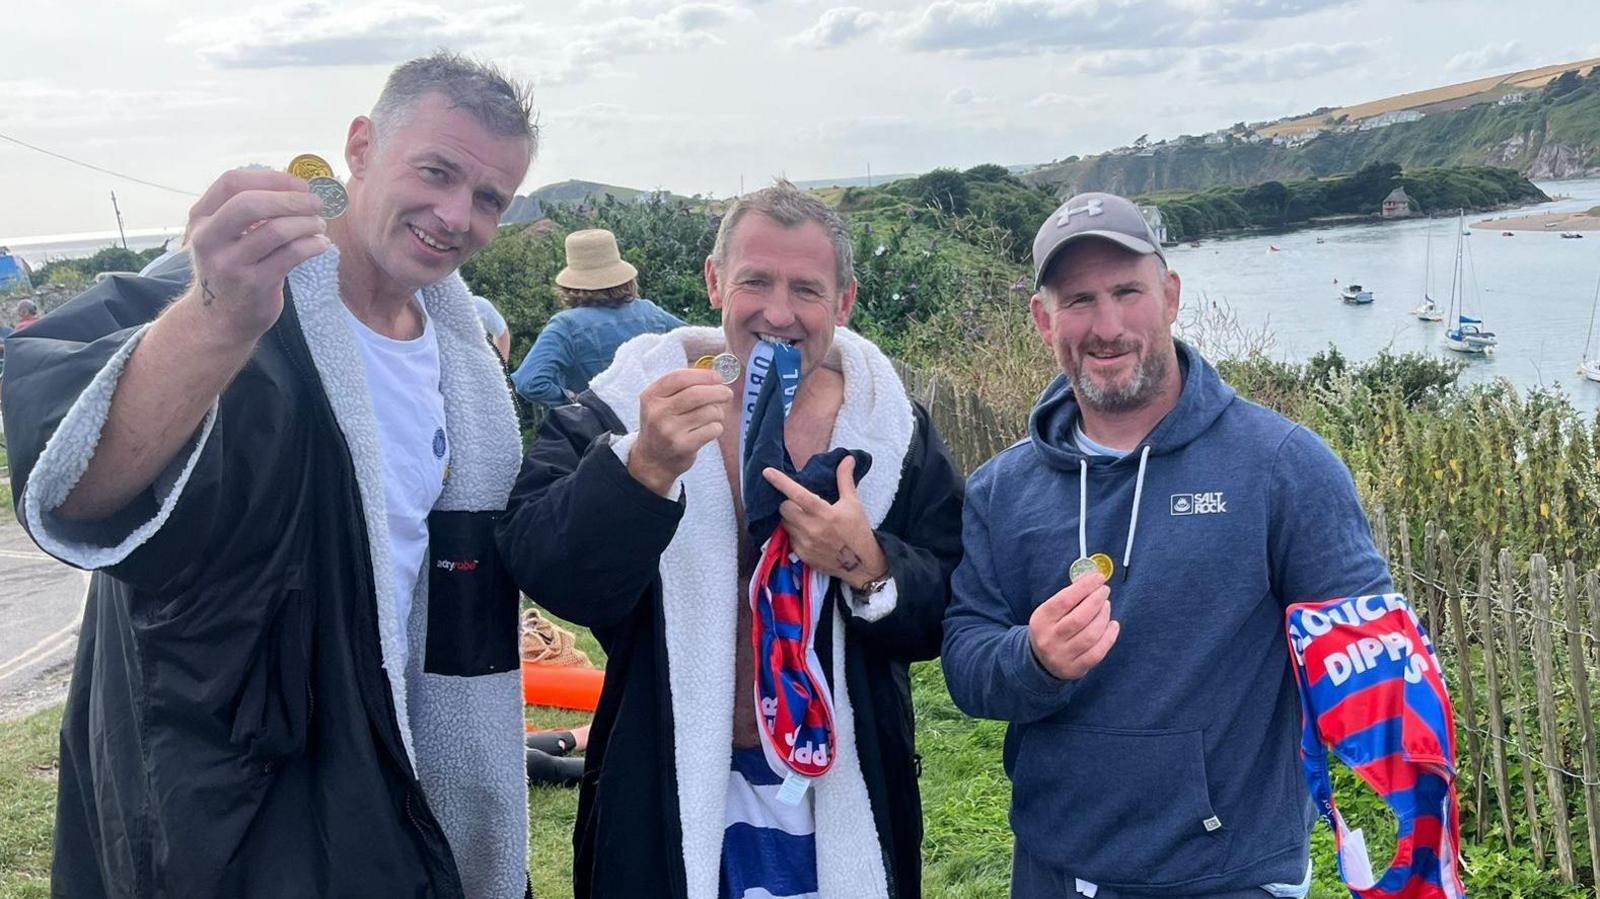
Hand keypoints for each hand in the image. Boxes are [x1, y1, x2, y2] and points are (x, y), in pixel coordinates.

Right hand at [183, 169, 329, 343]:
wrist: (220, 319)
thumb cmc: (233, 267)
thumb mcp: (226, 235)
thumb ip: (252, 210)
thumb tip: (300, 186)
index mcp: (201, 218)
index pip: (232, 182)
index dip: (272, 178)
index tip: (301, 184)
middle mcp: (210, 239)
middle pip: (251, 203)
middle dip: (291, 199)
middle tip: (318, 203)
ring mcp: (230, 264)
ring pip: (276, 230)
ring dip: (307, 223)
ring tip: (320, 225)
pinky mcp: (254, 284)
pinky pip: (291, 255)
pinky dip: (313, 244)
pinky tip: (321, 244)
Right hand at [628, 368, 731, 495]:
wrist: (652, 460)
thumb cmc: (662, 425)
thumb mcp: (660, 402)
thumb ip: (682, 387)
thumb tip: (714, 375)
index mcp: (651, 396)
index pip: (679, 378)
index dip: (703, 375)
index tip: (717, 377)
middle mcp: (658, 413)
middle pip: (696, 394)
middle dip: (718, 391)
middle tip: (727, 394)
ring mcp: (670, 431)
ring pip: (708, 412)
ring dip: (718, 412)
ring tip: (714, 415)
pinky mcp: (684, 446)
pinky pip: (712, 429)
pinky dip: (717, 427)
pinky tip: (709, 429)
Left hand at [762, 455, 887, 588]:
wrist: (862, 564)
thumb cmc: (858, 530)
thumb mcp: (853, 503)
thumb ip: (845, 480)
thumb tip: (847, 458)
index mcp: (824, 513)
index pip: (798, 494)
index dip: (781, 482)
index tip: (767, 472)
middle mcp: (812, 529)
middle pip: (785, 509)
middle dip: (789, 503)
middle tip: (801, 503)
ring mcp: (805, 544)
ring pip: (785, 523)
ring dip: (791, 518)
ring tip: (805, 518)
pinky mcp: (802, 556)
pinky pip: (790, 538)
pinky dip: (795, 533)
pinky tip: (808, 533)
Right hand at [1028, 571, 1119, 679]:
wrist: (1040, 661)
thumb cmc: (1051, 628)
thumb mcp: (1051, 612)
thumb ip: (1069, 597)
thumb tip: (1093, 580)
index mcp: (1041, 620)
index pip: (1065, 600)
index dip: (1084, 587)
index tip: (1098, 578)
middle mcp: (1049, 638)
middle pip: (1079, 618)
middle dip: (1096, 601)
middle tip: (1105, 591)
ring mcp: (1062, 655)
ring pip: (1090, 635)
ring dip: (1103, 617)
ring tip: (1107, 606)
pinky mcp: (1075, 668)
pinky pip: (1097, 652)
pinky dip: (1109, 637)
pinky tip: (1113, 625)